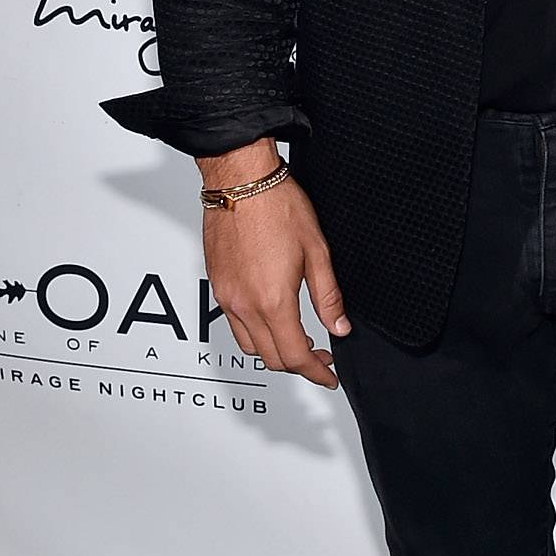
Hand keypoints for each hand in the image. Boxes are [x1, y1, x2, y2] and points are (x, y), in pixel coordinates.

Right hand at [199, 152, 348, 387]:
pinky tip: (272, 319)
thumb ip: (328, 297)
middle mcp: (244, 304)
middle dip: (298, 365)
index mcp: (273, 300)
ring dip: (274, 351)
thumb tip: (339, 327)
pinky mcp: (216, 285)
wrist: (240, 180)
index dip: (316, 372)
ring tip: (298, 340)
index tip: (329, 375)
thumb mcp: (317, 252)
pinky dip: (255, 333)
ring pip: (249, 345)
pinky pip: (234, 325)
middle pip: (270, 358)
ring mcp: (226, 296)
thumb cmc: (278, 206)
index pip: (295, 356)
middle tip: (320, 358)